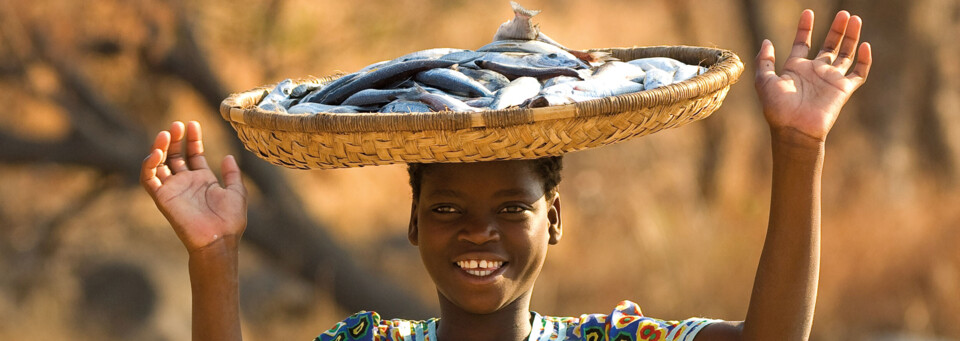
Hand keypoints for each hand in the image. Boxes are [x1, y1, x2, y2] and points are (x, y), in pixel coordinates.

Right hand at [141, 121, 246, 252]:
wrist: (218, 240)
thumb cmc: (230, 220)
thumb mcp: (237, 192)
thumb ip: (232, 174)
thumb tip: (228, 156)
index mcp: (203, 180)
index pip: (193, 154)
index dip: (192, 139)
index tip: (192, 124)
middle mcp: (186, 183)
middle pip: (175, 155)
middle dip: (175, 139)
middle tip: (177, 125)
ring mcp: (173, 189)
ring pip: (159, 163)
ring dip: (160, 147)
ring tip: (166, 134)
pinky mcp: (162, 198)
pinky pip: (148, 179)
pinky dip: (149, 165)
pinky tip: (157, 153)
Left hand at [755, 10, 871, 144]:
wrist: (794, 129)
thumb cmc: (777, 108)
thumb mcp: (764, 81)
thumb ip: (765, 60)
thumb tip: (767, 41)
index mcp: (795, 68)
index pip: (802, 43)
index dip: (805, 28)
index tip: (808, 12)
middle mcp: (814, 72)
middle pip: (829, 45)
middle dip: (836, 29)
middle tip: (843, 13)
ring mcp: (830, 80)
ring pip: (845, 54)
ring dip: (851, 37)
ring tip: (854, 19)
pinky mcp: (843, 89)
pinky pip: (859, 73)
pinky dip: (864, 60)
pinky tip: (865, 45)